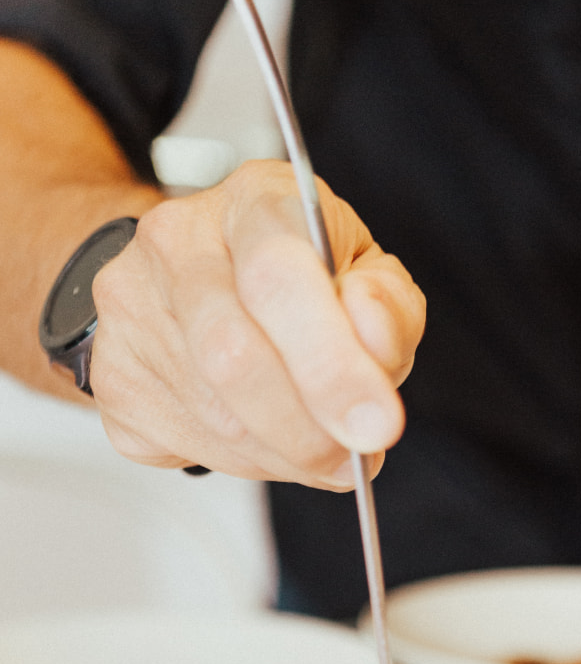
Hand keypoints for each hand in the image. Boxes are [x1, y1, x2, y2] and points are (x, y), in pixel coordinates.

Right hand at [89, 160, 424, 486]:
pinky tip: (264, 435)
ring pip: (215, 418)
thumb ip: (387, 307)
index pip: (280, 275)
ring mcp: (130, 307)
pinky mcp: (111, 372)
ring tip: (315, 444)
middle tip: (352, 460)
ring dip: (284, 453)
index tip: (377, 424)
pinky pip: (187, 444)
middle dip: (308, 432)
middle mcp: (177, 242)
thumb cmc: (295, 277)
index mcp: (254, 200)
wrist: (193, 273)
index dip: (332, 364)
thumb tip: (375, 345)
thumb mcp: (365, 272)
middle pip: (233, 356)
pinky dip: (245, 462)